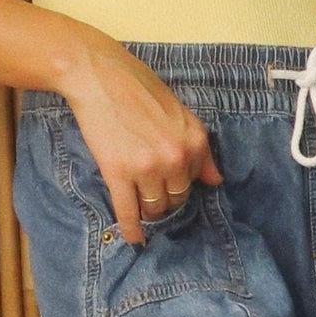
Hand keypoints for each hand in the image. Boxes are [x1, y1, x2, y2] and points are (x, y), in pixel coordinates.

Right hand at [58, 40, 223, 245]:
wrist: (99, 76)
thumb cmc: (139, 89)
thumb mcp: (180, 114)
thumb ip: (199, 149)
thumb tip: (216, 181)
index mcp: (195, 141)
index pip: (195, 181)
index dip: (181, 184)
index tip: (169, 185)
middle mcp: (176, 158)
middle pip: (176, 200)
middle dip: (165, 200)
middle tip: (150, 193)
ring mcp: (147, 168)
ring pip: (154, 208)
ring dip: (148, 212)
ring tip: (140, 207)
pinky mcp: (118, 173)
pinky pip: (128, 212)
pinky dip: (131, 230)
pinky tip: (134, 240)